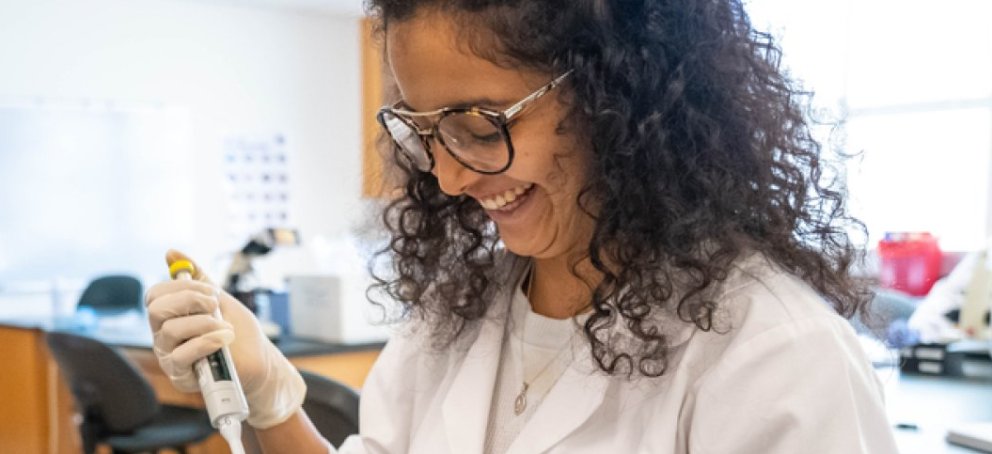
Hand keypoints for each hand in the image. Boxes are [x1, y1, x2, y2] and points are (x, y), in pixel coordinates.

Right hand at [145, 249, 305, 428]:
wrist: (259, 360)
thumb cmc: (237, 330)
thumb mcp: (218, 298)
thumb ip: (197, 277)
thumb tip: (171, 252)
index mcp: (170, 316)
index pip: (155, 294)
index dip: (182, 286)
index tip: (210, 290)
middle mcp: (163, 335)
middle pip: (155, 309)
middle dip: (189, 300)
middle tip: (215, 304)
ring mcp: (169, 357)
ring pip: (171, 330)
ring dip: (205, 322)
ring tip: (226, 327)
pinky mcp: (181, 376)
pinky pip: (182, 355)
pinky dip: (208, 342)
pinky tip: (224, 340)